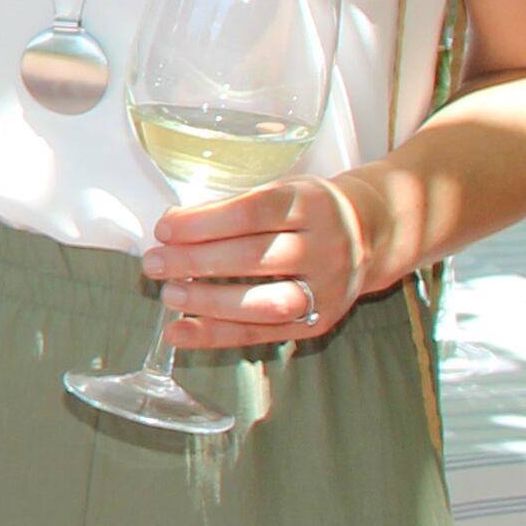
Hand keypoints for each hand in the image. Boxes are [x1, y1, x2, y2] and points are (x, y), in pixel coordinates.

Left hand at [140, 172, 382, 350]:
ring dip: (207, 302)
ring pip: (262, 301)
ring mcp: (326, 288)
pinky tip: (180, 333)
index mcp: (310, 203)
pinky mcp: (319, 322)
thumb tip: (172, 224)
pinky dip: (217, 335)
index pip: (252, 213)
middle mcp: (324, 246)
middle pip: (253, 258)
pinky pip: (263, 333)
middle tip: (154, 263)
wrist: (371, 234)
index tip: (164, 228)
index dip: (203, 222)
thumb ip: (232, 207)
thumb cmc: (307, 210)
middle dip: (195, 262)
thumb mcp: (281, 191)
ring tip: (168, 295)